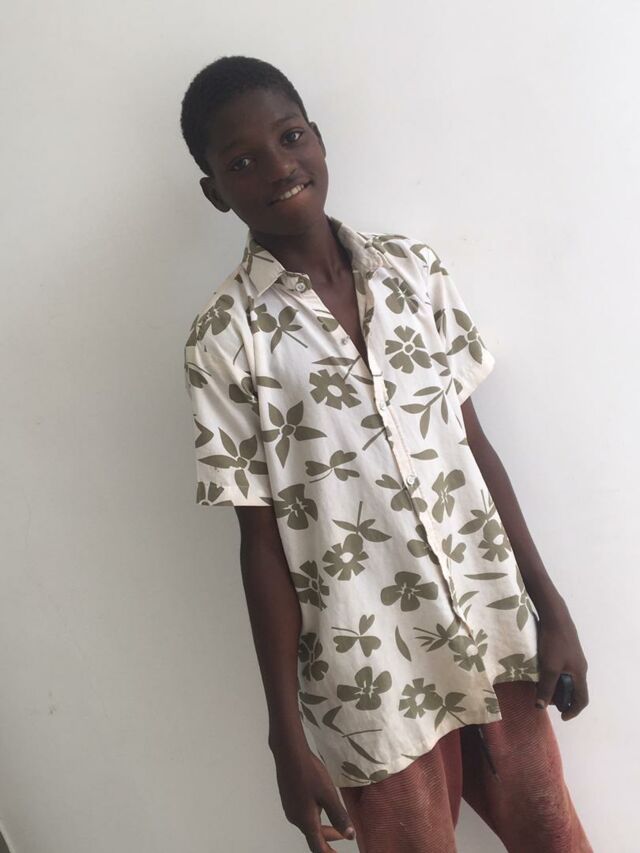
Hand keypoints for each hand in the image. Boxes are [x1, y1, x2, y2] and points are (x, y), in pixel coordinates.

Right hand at [272, 744, 355, 851]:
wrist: (289, 754)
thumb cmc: (310, 774)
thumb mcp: (329, 795)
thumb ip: (339, 816)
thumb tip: (350, 836)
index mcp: (306, 821)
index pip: (318, 847)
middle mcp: (295, 818)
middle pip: (314, 835)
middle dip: (329, 838)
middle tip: (343, 835)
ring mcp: (290, 808)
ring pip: (308, 824)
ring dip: (322, 826)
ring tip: (335, 819)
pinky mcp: (289, 799)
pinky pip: (303, 814)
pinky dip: (314, 816)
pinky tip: (320, 803)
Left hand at [534, 604, 588, 720]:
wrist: (554, 616)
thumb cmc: (554, 642)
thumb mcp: (549, 667)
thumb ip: (545, 687)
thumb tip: (540, 706)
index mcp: (580, 673)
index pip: (582, 699)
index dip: (573, 710)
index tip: (562, 716)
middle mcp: (579, 666)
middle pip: (574, 689)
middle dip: (562, 698)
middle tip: (546, 700)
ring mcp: (573, 656)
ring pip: (567, 678)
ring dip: (556, 685)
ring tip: (541, 686)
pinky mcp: (565, 649)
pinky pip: (562, 668)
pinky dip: (554, 675)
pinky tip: (541, 671)